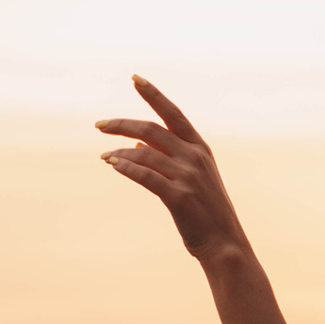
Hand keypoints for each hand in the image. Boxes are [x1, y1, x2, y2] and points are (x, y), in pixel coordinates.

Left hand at [96, 76, 250, 262]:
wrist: (225, 245)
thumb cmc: (205, 211)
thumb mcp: (193, 178)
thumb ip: (168, 157)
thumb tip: (135, 141)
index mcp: (200, 148)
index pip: (173, 114)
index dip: (153, 95)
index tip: (135, 78)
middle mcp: (195, 158)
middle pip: (151, 129)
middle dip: (121, 124)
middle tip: (99, 125)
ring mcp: (188, 177)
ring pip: (144, 153)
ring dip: (119, 152)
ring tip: (105, 156)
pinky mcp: (179, 197)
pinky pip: (146, 176)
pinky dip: (127, 168)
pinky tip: (114, 165)